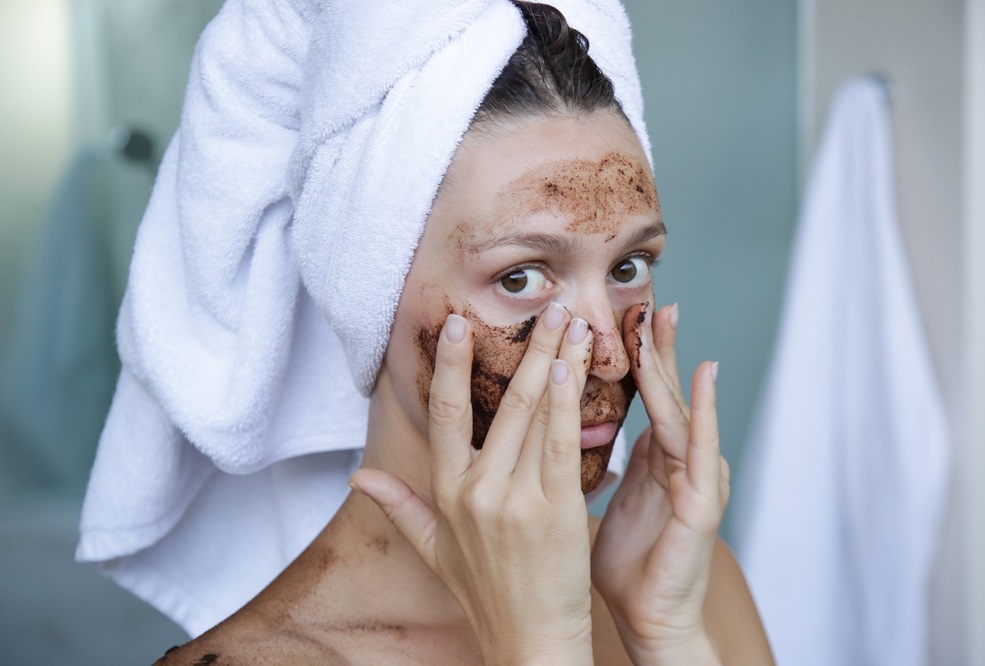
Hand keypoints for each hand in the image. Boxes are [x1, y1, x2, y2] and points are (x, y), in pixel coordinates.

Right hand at [351, 304, 596, 665]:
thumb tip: (356, 479)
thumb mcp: (433, 550)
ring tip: (572, 324)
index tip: (459, 323)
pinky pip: (560, 446)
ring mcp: (515, 501)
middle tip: (547, 305)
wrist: (528, 643)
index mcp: (447, 493)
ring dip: (556, 363)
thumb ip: (398, 506)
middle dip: (527, 349)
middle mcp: (476, 491)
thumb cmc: (484, 594)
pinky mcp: (555, 513)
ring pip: (534, 416)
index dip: (451, 365)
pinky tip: (573, 369)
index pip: (444, 414)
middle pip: (500, 403)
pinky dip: (567, 404)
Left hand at [592, 303, 729, 664]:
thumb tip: (577, 429)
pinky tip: (703, 377)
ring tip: (665, 320)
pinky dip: (702, 411)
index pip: (645, 395)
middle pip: (665, 392)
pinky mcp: (701, 505)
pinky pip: (701, 451)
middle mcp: (680, 461)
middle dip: (656, 346)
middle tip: (649, 298)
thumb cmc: (629, 563)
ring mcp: (695, 479)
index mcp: (656, 458)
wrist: (650, 619)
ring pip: (680, 411)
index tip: (623, 313)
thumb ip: (609, 460)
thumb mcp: (614, 497)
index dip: (635, 354)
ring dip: (672, 364)